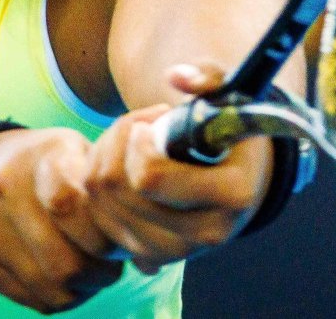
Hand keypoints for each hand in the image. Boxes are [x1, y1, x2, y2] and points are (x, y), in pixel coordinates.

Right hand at [0, 127, 122, 313]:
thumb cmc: (44, 165)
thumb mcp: (75, 153)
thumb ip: (107, 188)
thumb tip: (145, 249)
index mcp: (40, 156)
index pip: (71, 205)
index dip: (102, 235)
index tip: (117, 239)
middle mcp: (5, 189)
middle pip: (66, 261)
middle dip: (101, 273)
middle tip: (110, 266)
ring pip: (51, 288)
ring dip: (82, 290)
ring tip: (90, 274)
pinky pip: (31, 299)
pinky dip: (58, 298)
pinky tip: (64, 280)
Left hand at [80, 62, 272, 273]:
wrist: (235, 171)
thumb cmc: (228, 126)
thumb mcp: (228, 92)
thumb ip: (207, 76)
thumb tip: (177, 76)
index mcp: (234, 194)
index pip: (150, 178)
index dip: (136, 143)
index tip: (146, 124)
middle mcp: (210, 233)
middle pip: (119, 193)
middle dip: (115, 149)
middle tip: (133, 130)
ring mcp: (179, 252)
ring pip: (103, 210)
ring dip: (103, 168)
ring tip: (127, 148)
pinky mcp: (153, 259)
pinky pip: (100, 227)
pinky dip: (100, 197)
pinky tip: (121, 175)